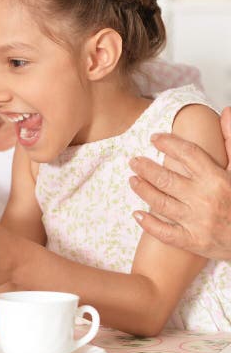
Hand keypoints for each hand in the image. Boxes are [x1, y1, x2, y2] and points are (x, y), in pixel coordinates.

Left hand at [130, 107, 230, 259]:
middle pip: (166, 178)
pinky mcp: (193, 241)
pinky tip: (136, 214)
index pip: (188, 154)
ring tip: (132, 179)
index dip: (169, 143)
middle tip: (133, 160)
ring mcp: (197, 222)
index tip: (154, 138)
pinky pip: (165, 233)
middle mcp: (205, 199)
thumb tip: (226, 111)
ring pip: (160, 203)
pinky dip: (149, 224)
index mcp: (217, 179)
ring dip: (142, 190)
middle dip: (146, 167)